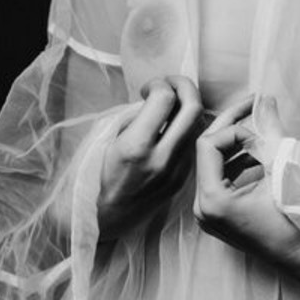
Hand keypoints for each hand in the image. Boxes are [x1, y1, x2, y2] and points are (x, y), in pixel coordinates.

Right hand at [97, 75, 204, 239]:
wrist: (108, 216)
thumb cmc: (101, 173)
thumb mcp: (109, 138)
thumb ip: (136, 115)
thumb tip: (158, 98)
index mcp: (136, 146)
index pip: (165, 98)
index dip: (158, 83)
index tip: (147, 89)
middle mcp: (161, 158)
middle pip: (193, 107)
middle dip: (183, 86)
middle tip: (170, 84)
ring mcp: (176, 171)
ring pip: (198, 124)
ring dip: (188, 106)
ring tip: (170, 105)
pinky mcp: (183, 179)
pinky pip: (193, 143)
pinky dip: (186, 128)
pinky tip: (171, 127)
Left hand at [193, 96, 299, 284]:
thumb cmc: (298, 220)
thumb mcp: (283, 170)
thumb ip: (270, 131)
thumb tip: (266, 99)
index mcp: (212, 200)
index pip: (208, 145)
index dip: (235, 130)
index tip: (263, 135)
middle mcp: (202, 209)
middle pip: (207, 152)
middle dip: (232, 127)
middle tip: (254, 104)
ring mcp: (208, 215)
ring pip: (213, 165)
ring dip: (237, 145)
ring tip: (262, 132)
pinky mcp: (218, 217)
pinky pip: (220, 180)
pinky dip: (238, 164)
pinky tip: (260, 155)